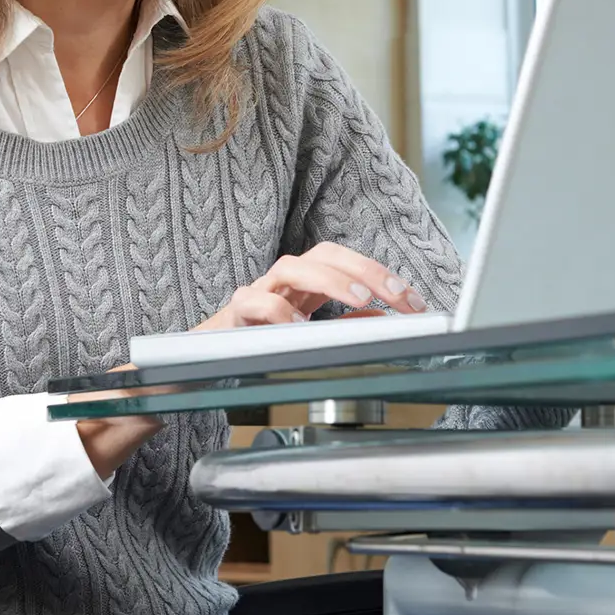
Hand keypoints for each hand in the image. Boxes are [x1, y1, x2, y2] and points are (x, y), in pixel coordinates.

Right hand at [193, 242, 428, 331]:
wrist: (201, 361)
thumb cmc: (257, 344)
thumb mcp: (310, 335)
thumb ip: (344, 326)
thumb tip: (383, 320)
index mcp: (306, 283)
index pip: (347, 263)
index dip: (382, 276)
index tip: (413, 302)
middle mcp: (284, 280)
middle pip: (325, 253)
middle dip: (365, 270)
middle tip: (394, 294)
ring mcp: (258, 291)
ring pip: (292, 266)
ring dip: (330, 280)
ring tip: (358, 299)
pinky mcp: (234, 312)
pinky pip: (255, 301)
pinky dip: (279, 312)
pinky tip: (299, 327)